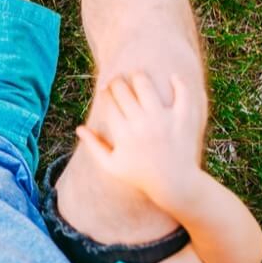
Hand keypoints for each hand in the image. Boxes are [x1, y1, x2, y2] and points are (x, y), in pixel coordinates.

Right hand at [75, 72, 205, 208]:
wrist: (175, 185)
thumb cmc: (140, 176)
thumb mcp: (112, 166)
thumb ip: (94, 146)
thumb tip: (79, 128)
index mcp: (122, 134)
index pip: (108, 100)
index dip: (106, 92)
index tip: (108, 92)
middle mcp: (141, 124)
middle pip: (122, 88)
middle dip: (117, 82)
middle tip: (121, 84)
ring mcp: (162, 120)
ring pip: (145, 83)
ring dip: (139, 77)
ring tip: (139, 80)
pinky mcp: (182, 119)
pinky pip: (182, 92)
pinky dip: (178, 81)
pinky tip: (172, 78)